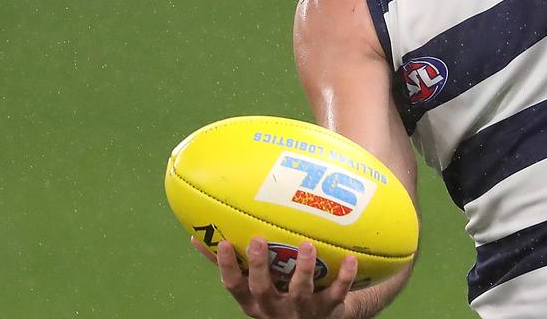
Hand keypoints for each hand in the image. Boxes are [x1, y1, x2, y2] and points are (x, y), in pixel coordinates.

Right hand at [192, 236, 357, 318]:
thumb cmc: (280, 294)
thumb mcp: (254, 286)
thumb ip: (232, 264)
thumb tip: (196, 235)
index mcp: (255, 302)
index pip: (235, 286)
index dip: (227, 267)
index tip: (224, 243)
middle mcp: (276, 309)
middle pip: (263, 289)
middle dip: (259, 266)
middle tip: (256, 238)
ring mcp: (302, 310)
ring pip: (300, 291)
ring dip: (303, 268)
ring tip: (307, 245)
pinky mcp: (329, 308)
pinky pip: (338, 292)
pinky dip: (345, 276)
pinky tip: (350, 258)